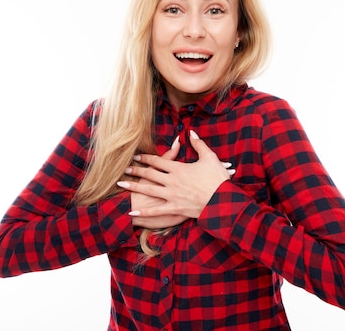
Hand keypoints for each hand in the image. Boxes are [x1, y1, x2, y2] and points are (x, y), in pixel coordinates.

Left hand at [119, 130, 234, 221]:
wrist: (223, 201)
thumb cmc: (218, 179)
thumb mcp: (210, 157)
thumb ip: (199, 144)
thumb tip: (191, 132)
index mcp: (179, 169)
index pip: (158, 161)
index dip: (145, 158)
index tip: (135, 156)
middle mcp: (172, 181)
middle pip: (149, 174)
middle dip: (136, 170)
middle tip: (125, 168)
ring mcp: (172, 196)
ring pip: (149, 190)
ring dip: (134, 187)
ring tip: (121, 185)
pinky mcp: (175, 209)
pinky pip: (156, 211)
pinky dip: (143, 212)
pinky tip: (132, 212)